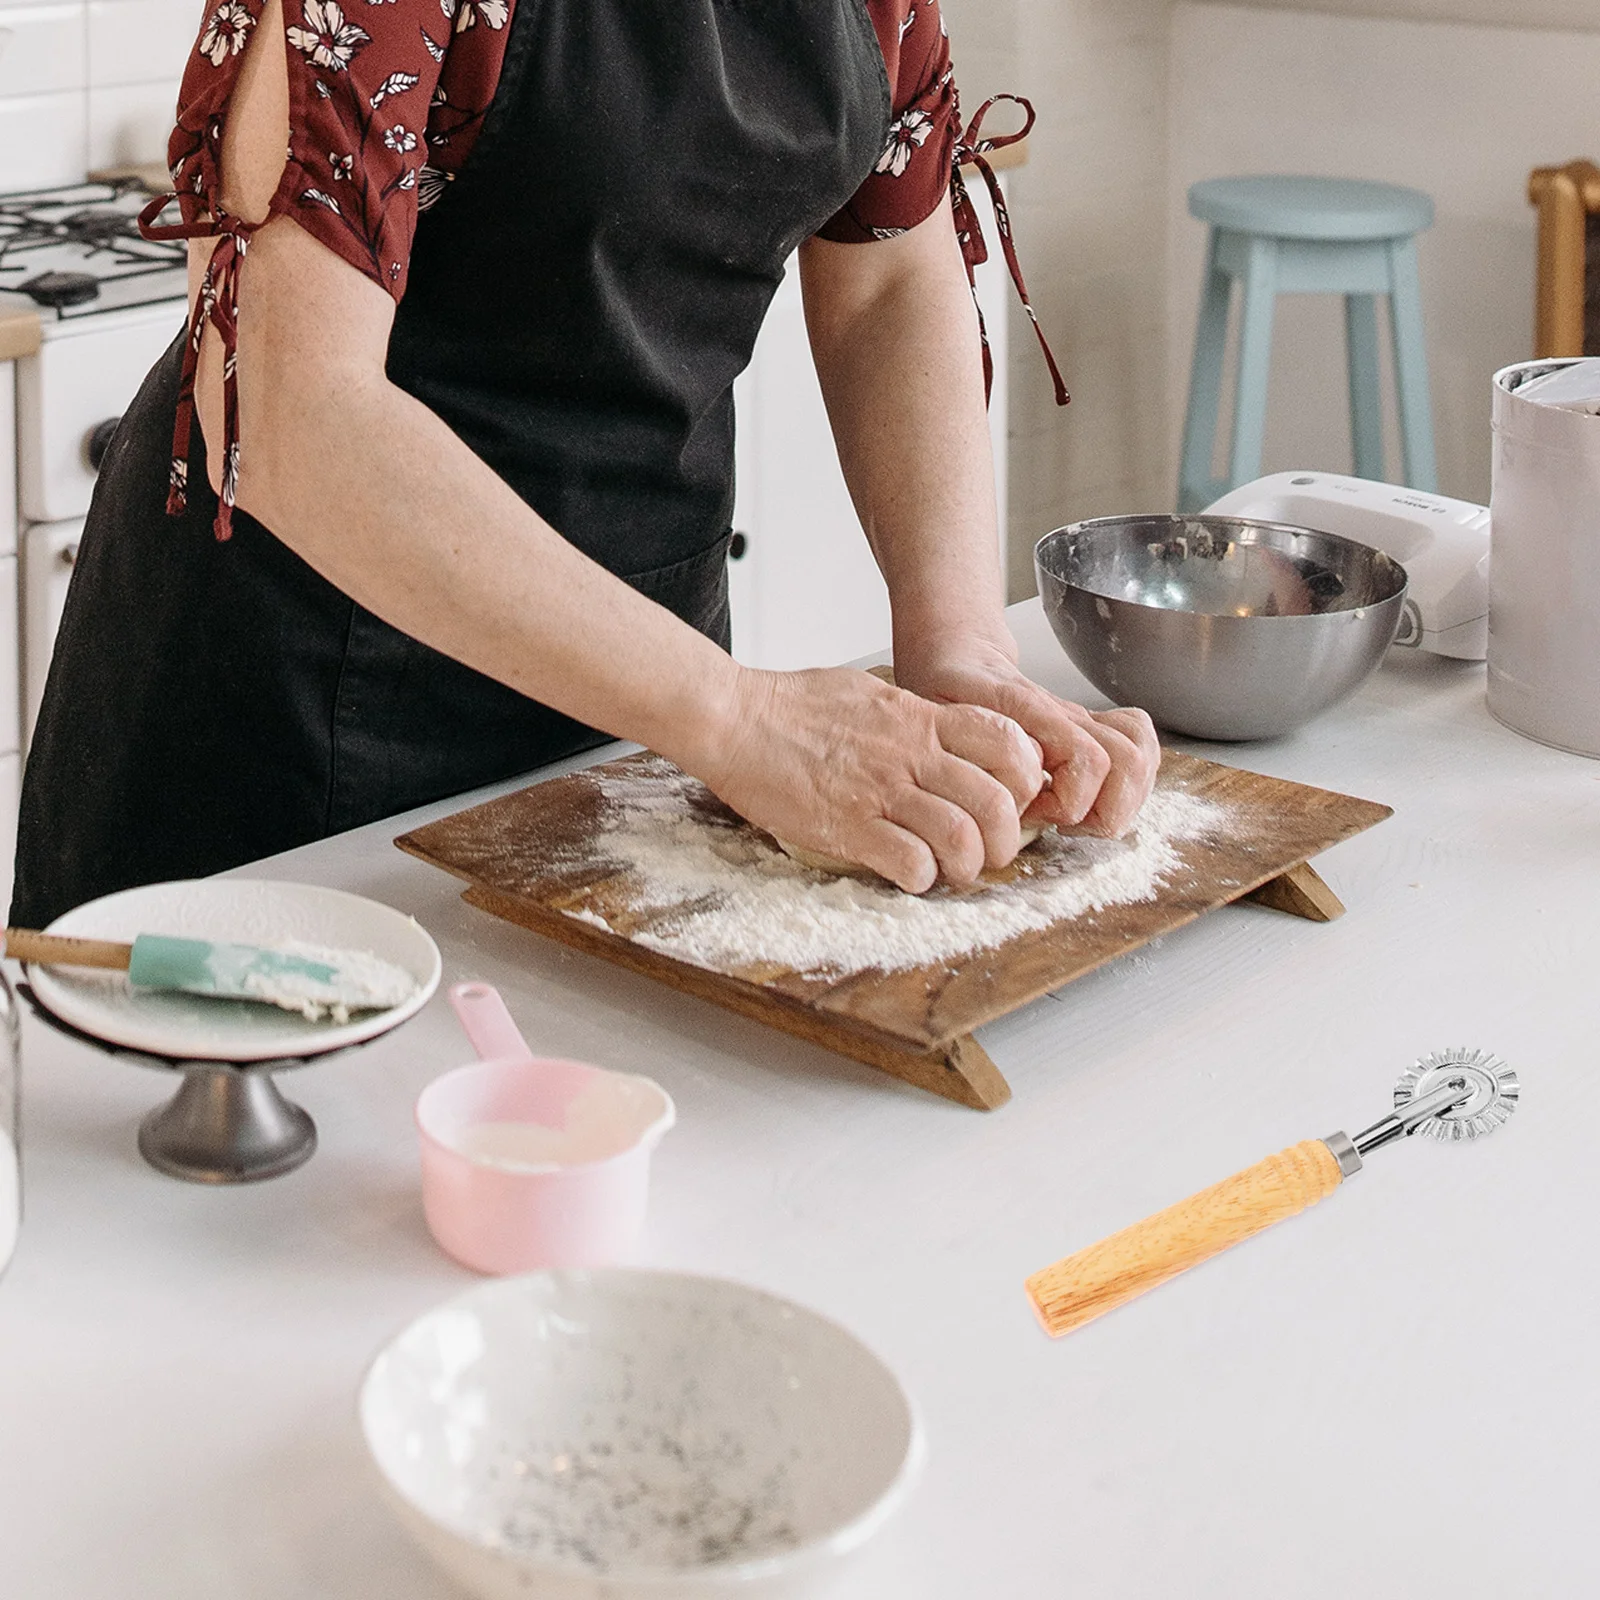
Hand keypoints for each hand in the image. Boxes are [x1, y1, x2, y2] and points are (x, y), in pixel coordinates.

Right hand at [690, 666, 1046, 893]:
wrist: (732, 717)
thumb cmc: (789, 704)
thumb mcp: (868, 692)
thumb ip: (911, 716)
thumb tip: (935, 731)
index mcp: (920, 719)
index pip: (1008, 743)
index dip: (1023, 778)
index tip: (1010, 798)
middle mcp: (912, 754)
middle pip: (998, 801)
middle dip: (1005, 839)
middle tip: (989, 851)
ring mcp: (882, 791)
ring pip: (963, 837)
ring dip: (966, 865)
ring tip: (950, 870)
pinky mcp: (850, 826)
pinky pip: (911, 863)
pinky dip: (921, 879)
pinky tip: (908, 873)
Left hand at [893, 630, 1159, 837]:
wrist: (957, 658)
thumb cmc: (945, 694)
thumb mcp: (941, 720)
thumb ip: (974, 753)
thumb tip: (1020, 795)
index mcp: (1031, 714)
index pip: (1090, 761)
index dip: (1069, 803)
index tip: (1034, 814)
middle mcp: (1067, 716)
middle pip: (1129, 762)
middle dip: (1106, 811)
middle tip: (1063, 823)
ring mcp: (1083, 721)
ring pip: (1141, 755)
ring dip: (1122, 800)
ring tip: (1078, 816)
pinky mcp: (1091, 728)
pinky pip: (1138, 745)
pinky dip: (1129, 782)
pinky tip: (1089, 799)